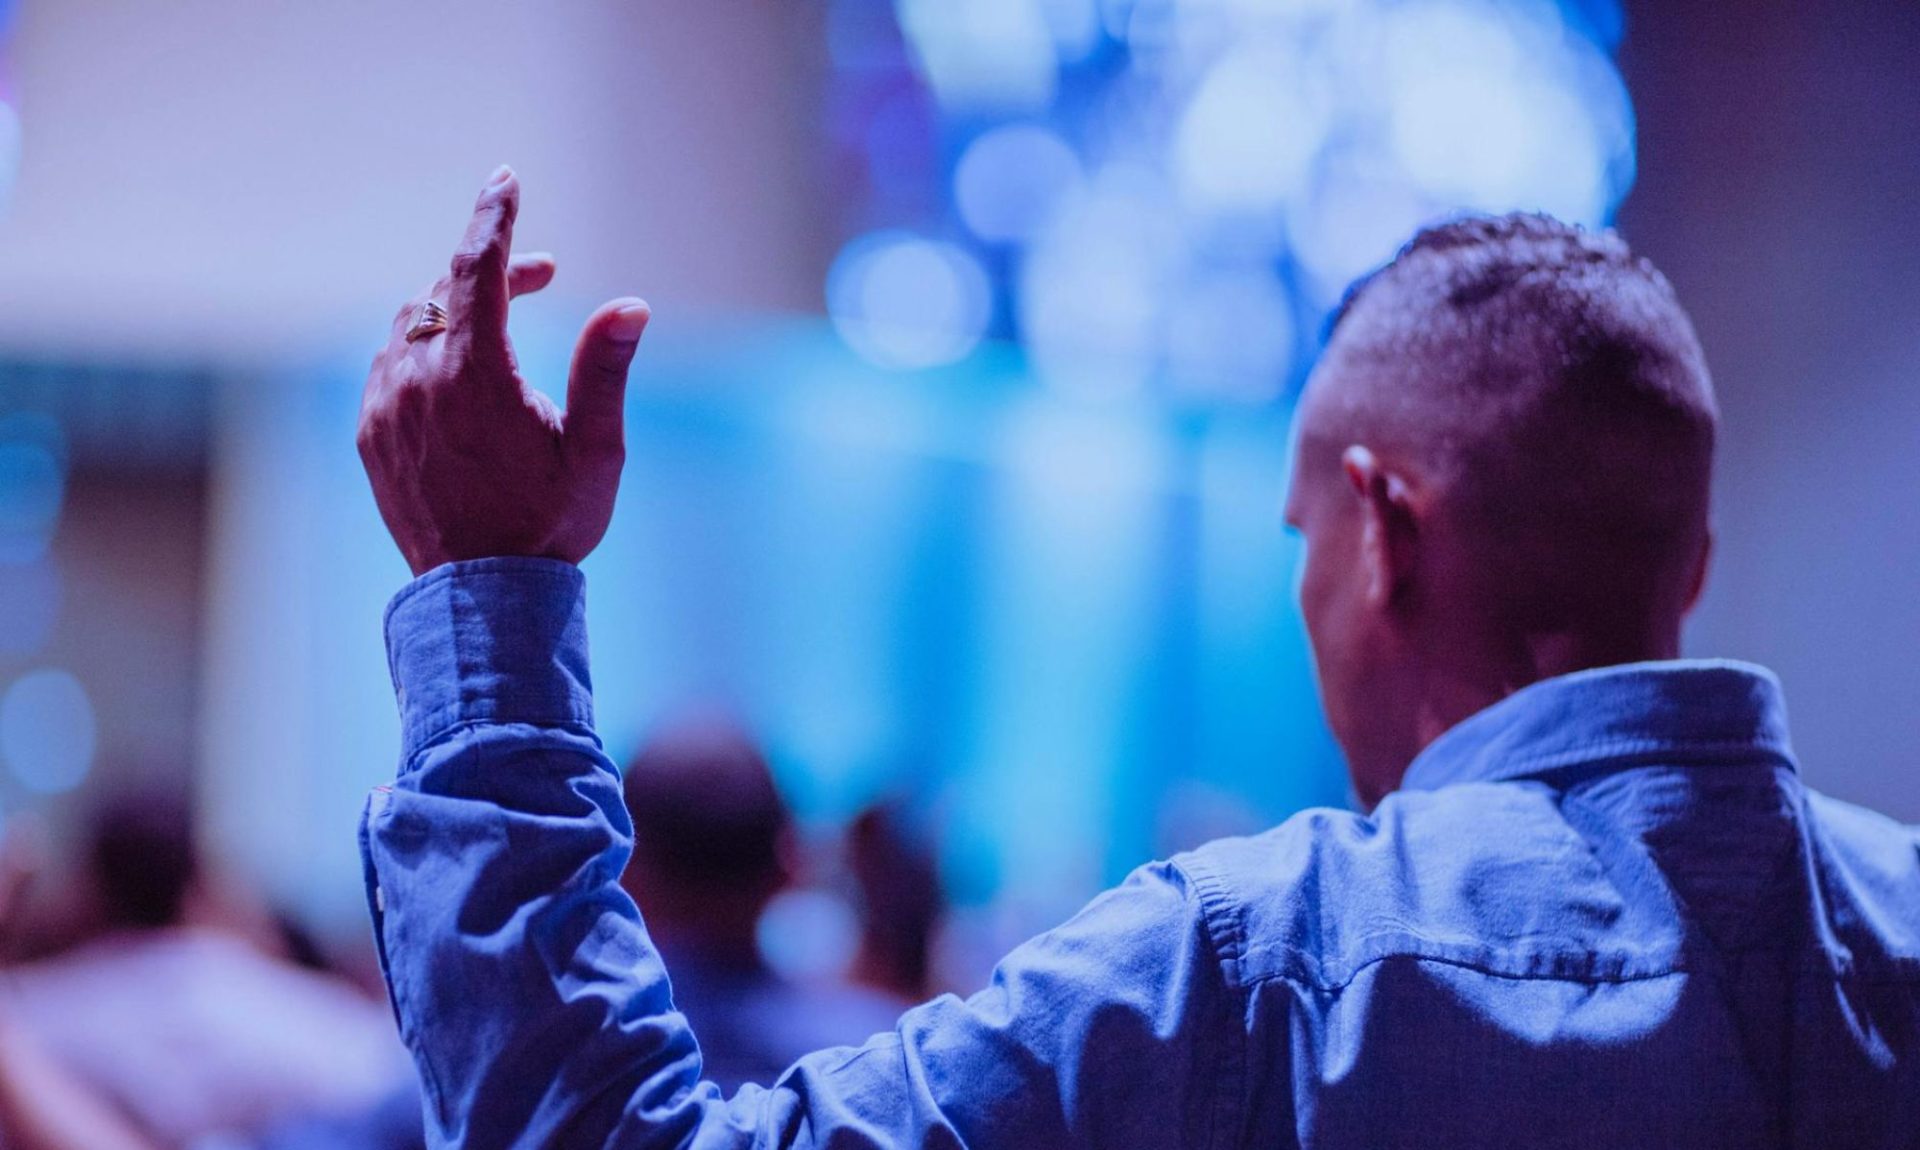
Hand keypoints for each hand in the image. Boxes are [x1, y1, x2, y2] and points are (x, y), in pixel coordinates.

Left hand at [358, 167, 649, 574]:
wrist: (484, 601)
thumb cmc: (551, 526)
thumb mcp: (596, 449)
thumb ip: (603, 369)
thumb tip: (630, 306)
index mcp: (476, 375)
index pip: (477, 267)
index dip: (494, 216)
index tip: (505, 180)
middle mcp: (418, 381)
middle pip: (446, 291)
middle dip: (493, 271)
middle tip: (543, 276)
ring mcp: (385, 408)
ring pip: (410, 325)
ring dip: (455, 312)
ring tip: (501, 333)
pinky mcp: (371, 436)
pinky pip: (389, 367)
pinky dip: (422, 352)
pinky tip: (457, 378)